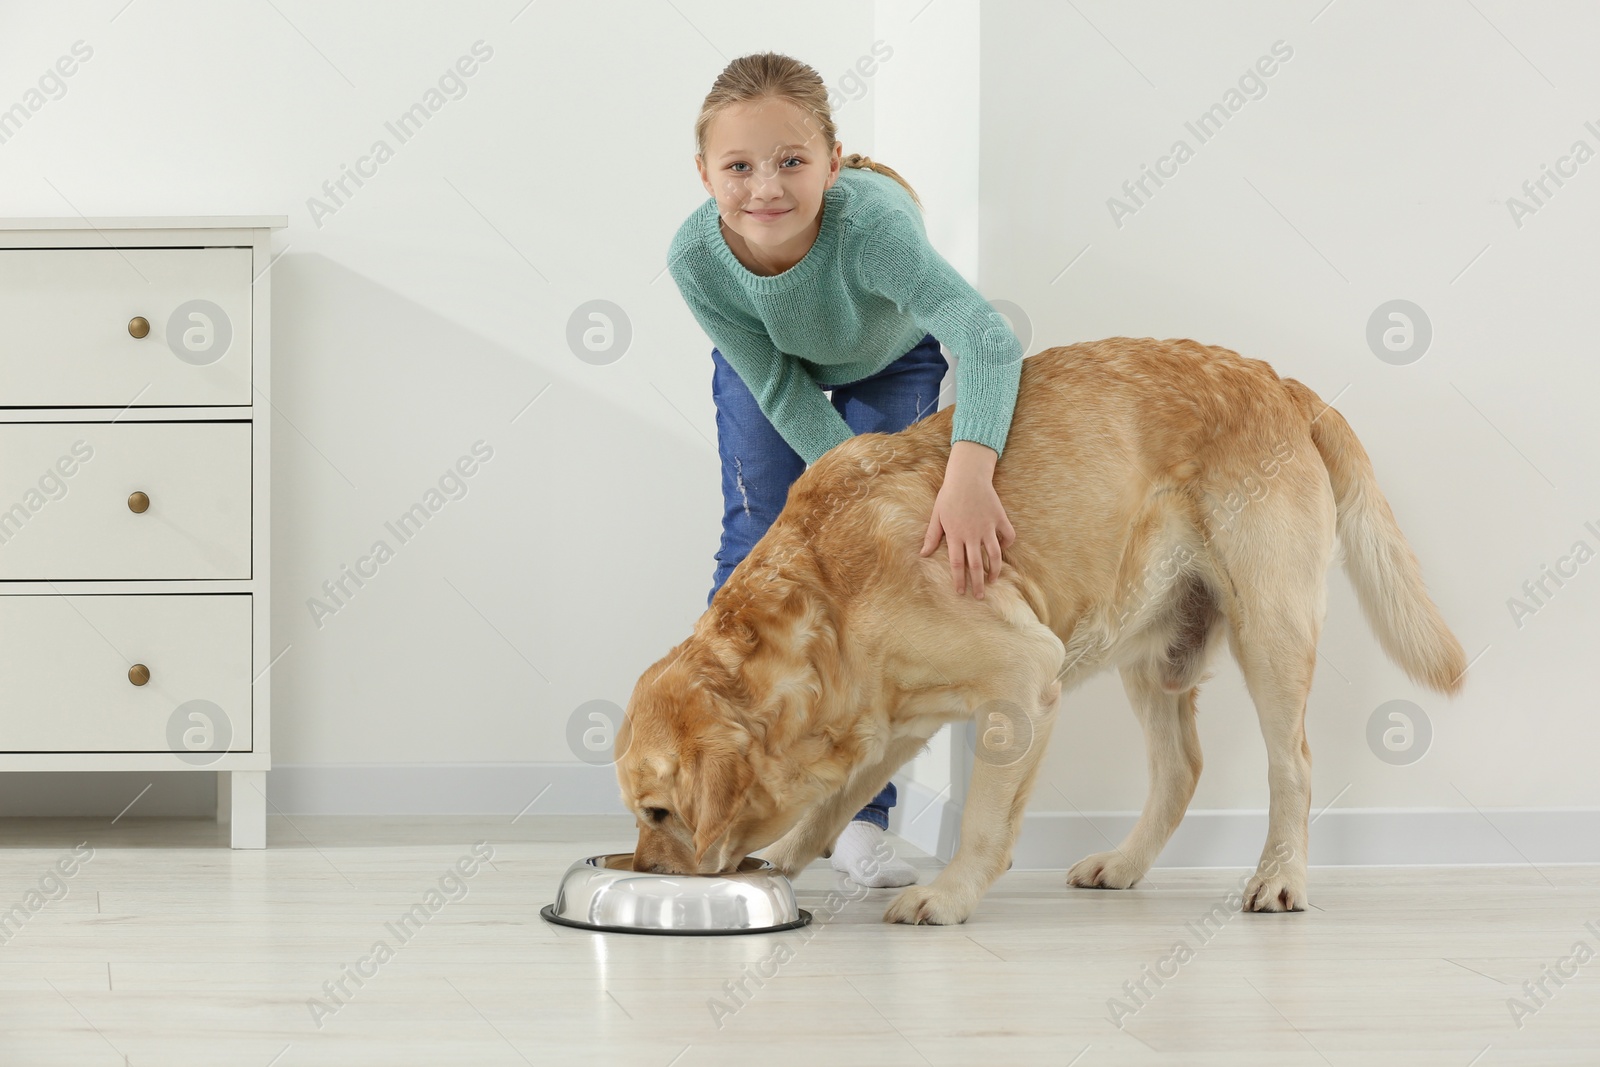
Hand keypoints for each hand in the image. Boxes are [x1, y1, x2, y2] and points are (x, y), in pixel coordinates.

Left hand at [919, 441, 1015, 598]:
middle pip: (976, 565)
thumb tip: (922, 554)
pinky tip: (1002, 550)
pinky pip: (1007, 536)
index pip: (957, 564)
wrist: (968, 475)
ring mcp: (988, 527)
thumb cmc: (949, 495)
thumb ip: (931, 536)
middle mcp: (972, 534)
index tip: (960, 592)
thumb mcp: (936, 515)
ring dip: (995, 570)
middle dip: (978, 584)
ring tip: (993, 580)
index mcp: (955, 535)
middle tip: (980, 597)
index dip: (959, 580)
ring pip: (994, 555)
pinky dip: (1007, 545)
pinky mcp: (1000, 518)